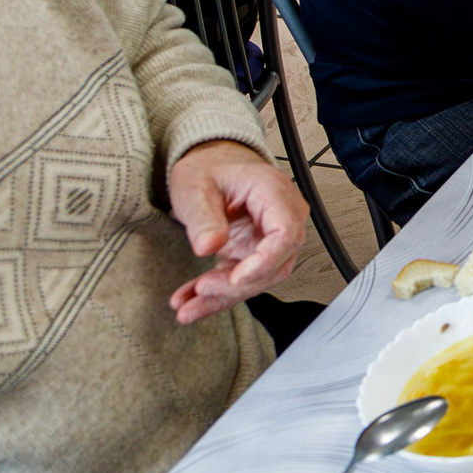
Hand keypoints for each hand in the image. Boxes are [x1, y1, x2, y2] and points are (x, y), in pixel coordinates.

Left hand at [166, 140, 307, 323]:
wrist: (209, 165)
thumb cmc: (209, 168)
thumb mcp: (197, 186)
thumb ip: (204, 217)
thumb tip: (209, 246)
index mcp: (274, 193)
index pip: (285, 234)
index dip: (264, 261)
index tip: (236, 278)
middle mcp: (281, 217)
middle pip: (275, 263)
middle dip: (237, 285)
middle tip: (202, 290)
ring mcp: (269, 238)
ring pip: (258, 279)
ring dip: (223, 296)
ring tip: (187, 306)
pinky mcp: (253, 252)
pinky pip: (241, 280)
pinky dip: (216, 294)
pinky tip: (190, 302)